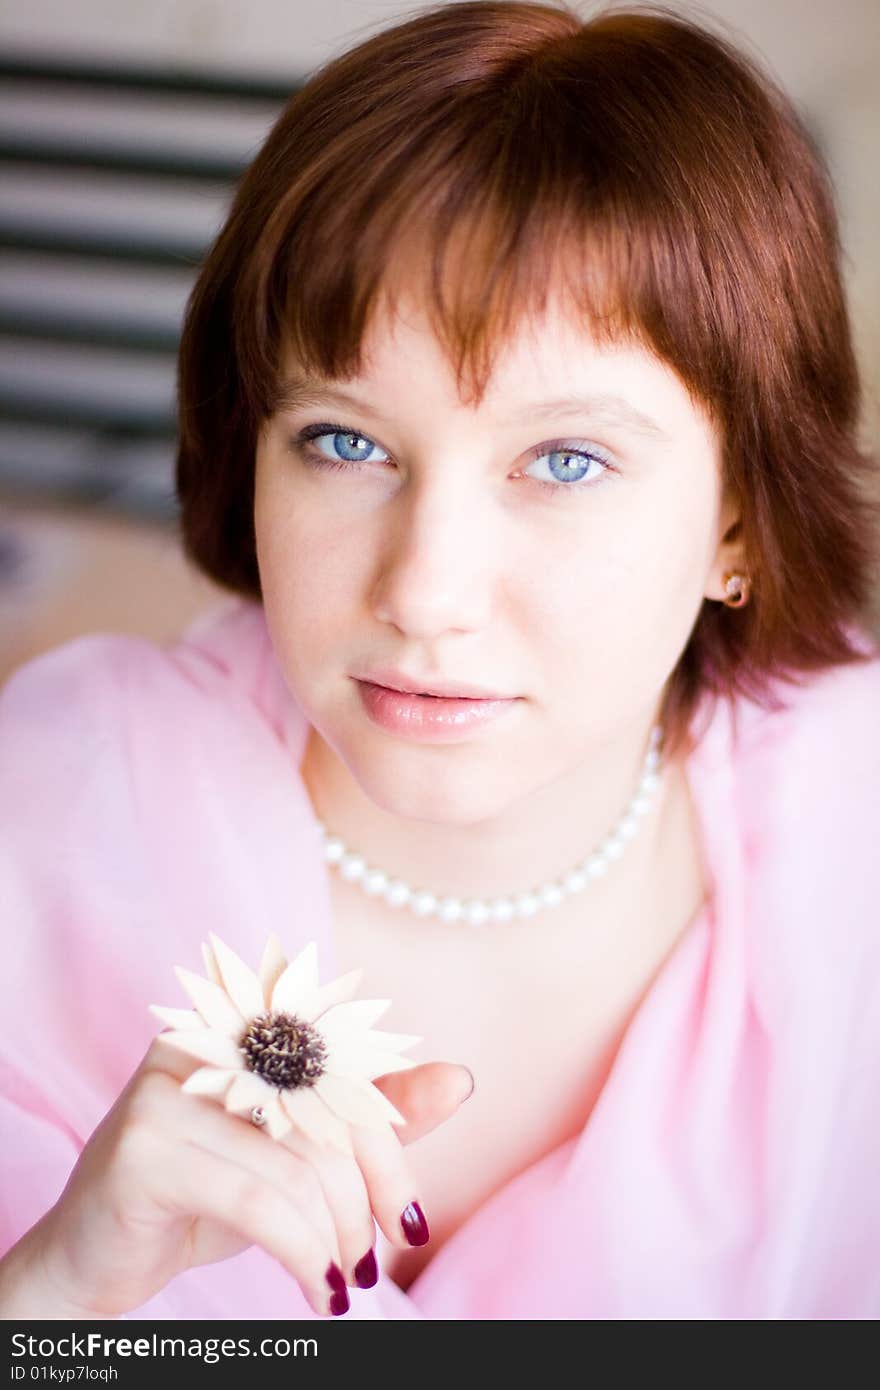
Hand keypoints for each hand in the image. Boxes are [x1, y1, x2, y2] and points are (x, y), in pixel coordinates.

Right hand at [0, 1035, 472, 1318]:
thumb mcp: (293, 1157)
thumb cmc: (200, 1198)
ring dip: (335, 1238)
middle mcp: (203, 1041)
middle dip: (368, 1199)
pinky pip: (260, 1201)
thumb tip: (460, 1079)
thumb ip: (369, 1118)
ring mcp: (167, 1090)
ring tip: (339, 1283)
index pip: (346, 1072)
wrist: (89, 1258)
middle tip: (375, 1263)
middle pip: (329, 1113)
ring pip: (299, 1164)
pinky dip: (303, 1253)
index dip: (390, 1147)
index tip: (413, 1221)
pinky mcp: (144, 1148)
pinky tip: (317, 1289)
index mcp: (243, 1026)